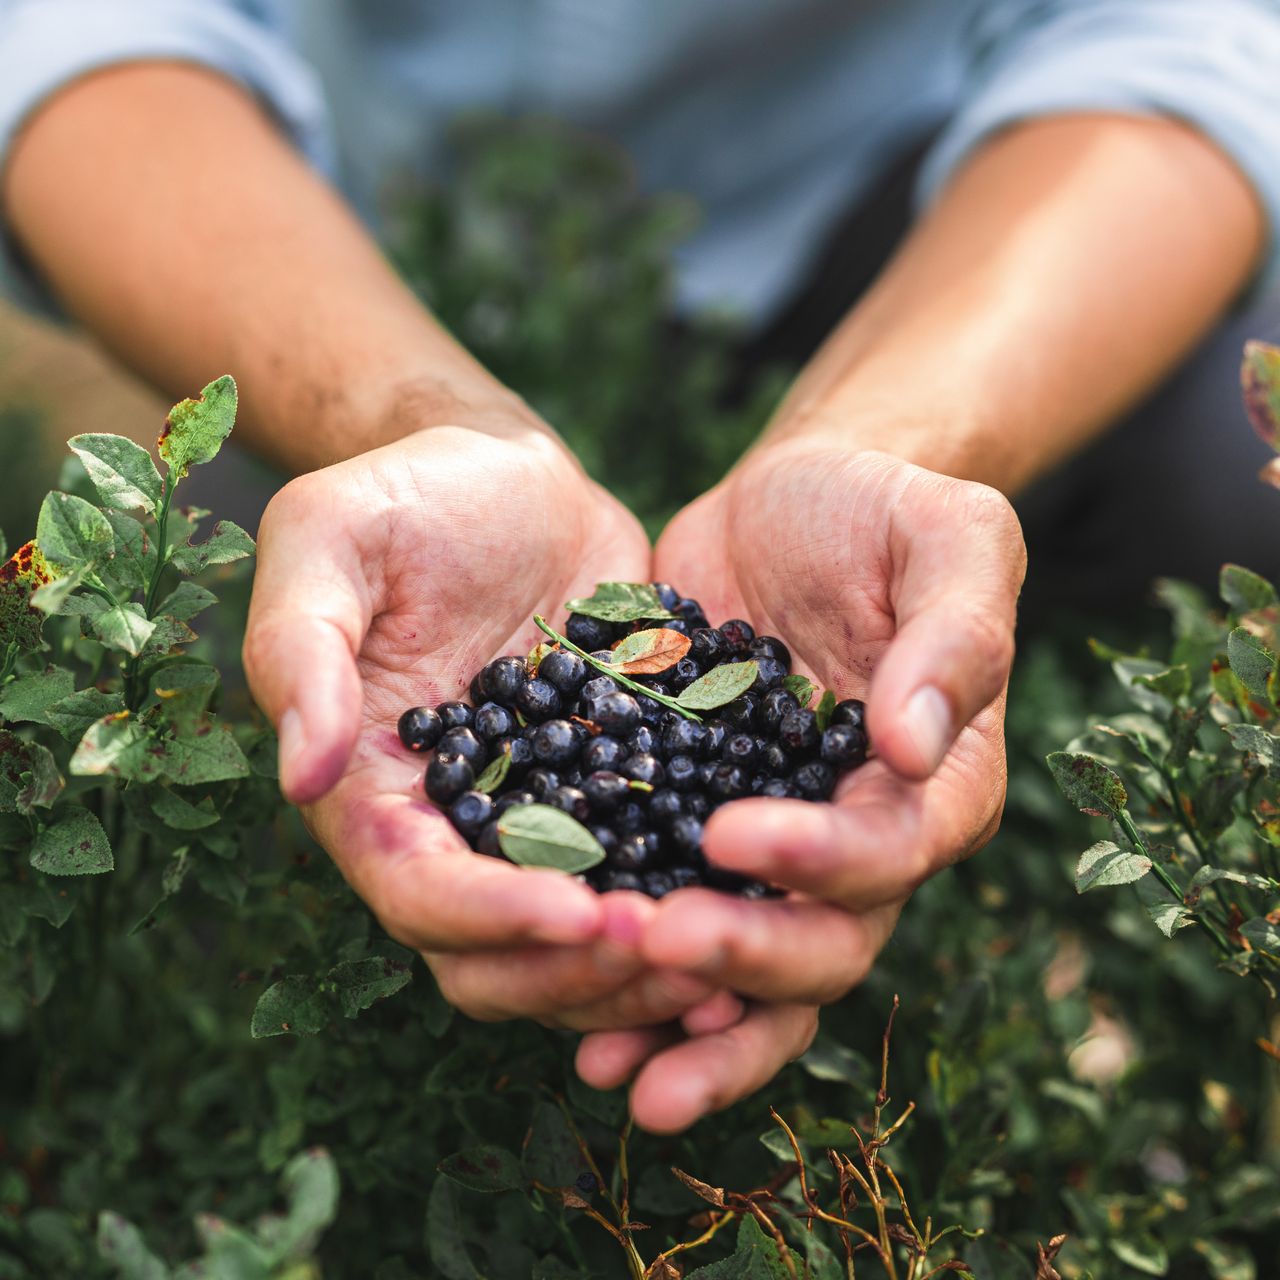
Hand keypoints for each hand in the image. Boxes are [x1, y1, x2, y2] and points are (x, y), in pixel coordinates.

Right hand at [242, 423, 736, 1033]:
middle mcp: (456, 830)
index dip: (492, 917)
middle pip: (498, 957)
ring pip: (577, 945)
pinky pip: (650, 875)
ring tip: (727, 950)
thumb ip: (302, 652)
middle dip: (577, 969)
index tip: (579, 910)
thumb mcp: (329, 542)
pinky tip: (761, 903)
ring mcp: (541, 819)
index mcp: (374, 792)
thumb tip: (304, 776)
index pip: (419, 893)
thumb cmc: (403, 497)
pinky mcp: (614, 791)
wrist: (507, 474)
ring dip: (643, 970)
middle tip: (670, 941)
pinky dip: (692, 905)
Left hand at [577, 443, 1023, 1129]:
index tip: (730, 833)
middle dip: (742, 956)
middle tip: (652, 941)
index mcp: (936, 783)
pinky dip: (630, 979)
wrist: (792, 503)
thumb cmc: (882, 511)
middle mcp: (860, 840)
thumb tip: (912, 743)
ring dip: (682, 1025)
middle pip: (823, 944)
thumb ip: (954, 634)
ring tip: (602, 1061)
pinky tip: (566, 1009)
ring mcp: (772, 844)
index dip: (820, 862)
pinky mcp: (690, 825)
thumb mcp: (946, 537)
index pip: (893, 853)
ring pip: (749, 974)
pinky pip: (670, 916)